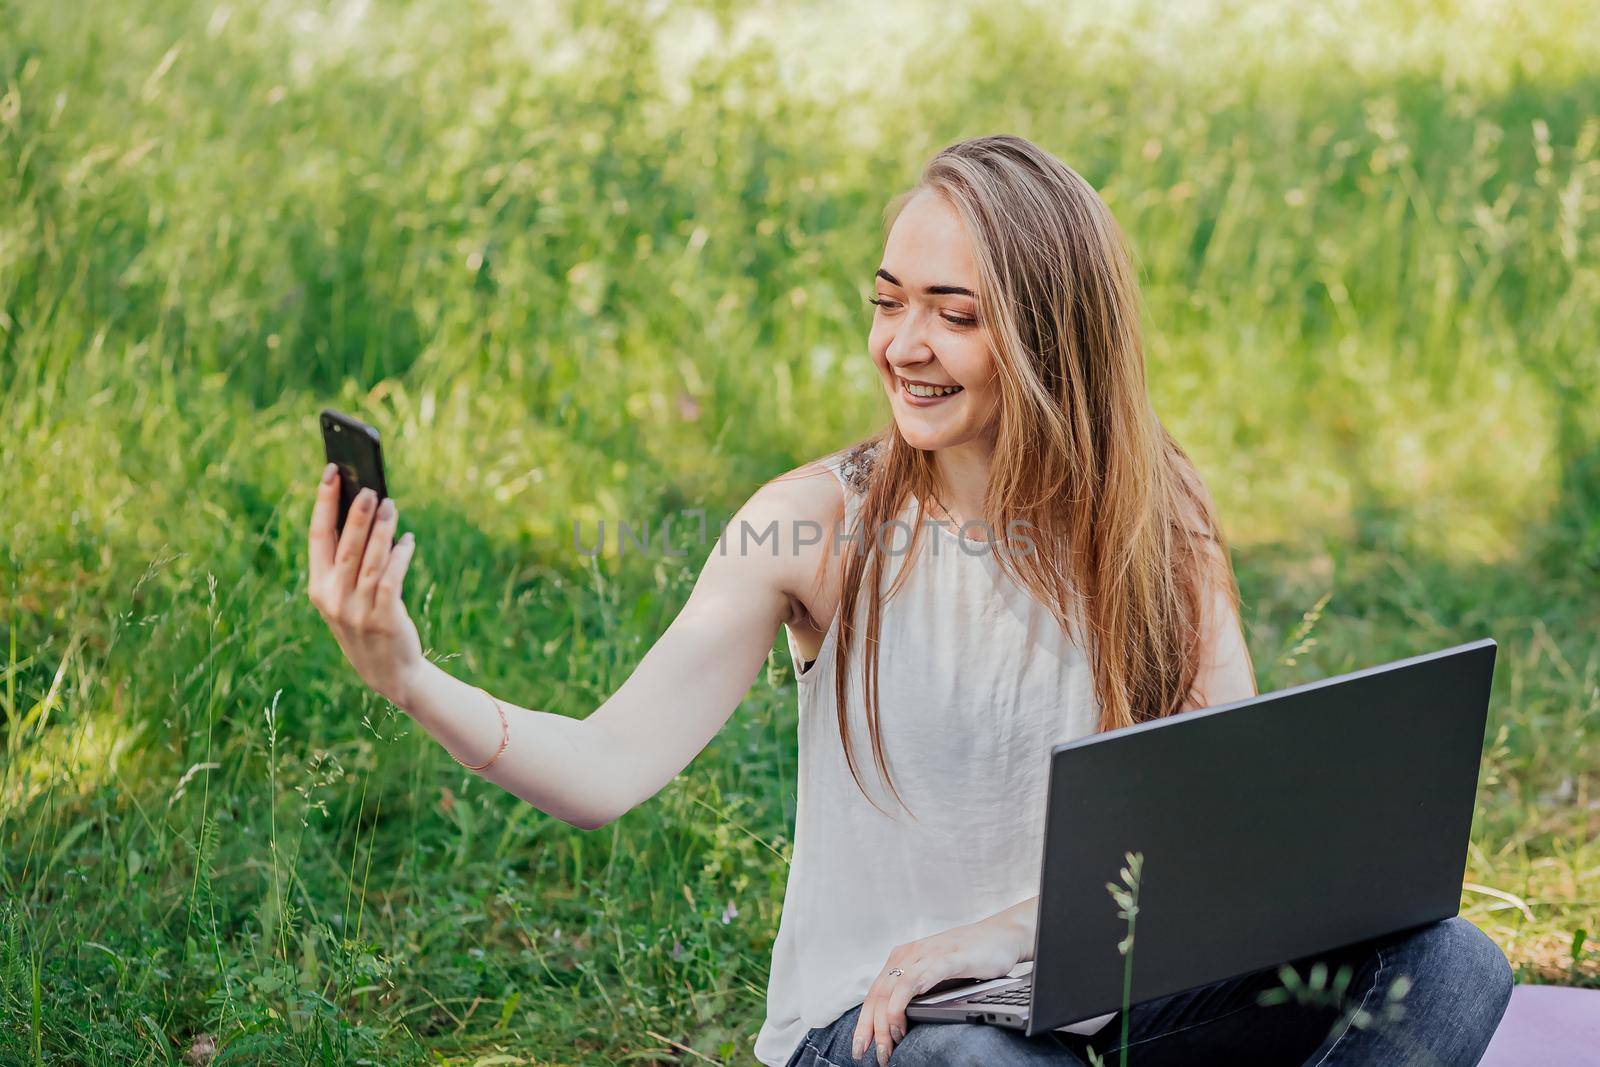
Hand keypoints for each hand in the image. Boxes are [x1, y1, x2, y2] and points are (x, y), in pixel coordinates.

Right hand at [307, 464, 423, 704]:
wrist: (390, 674)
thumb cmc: (369, 625)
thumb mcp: (348, 597)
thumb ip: (351, 563)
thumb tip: (366, 513)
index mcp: (318, 589)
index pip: (317, 537)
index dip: (323, 503)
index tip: (331, 473)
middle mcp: (332, 599)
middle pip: (344, 546)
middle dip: (356, 513)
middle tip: (368, 487)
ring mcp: (356, 610)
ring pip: (370, 559)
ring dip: (382, 529)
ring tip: (391, 504)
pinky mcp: (384, 618)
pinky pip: (392, 578)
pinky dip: (401, 555)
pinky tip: (408, 540)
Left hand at [852, 914, 1027, 1065]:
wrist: (1002, 936)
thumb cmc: (969, 959)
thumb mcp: (935, 975)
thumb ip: (916, 992)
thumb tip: (896, 1026)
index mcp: (903, 959)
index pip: (874, 994)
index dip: (864, 1022)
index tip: (860, 1047)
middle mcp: (910, 955)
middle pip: (879, 995)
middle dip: (871, 1028)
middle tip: (867, 1053)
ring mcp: (928, 955)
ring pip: (895, 989)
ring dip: (887, 1020)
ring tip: (888, 1043)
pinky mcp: (949, 958)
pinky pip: (920, 978)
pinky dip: (907, 999)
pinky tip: (902, 1016)